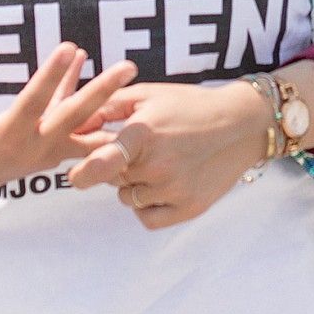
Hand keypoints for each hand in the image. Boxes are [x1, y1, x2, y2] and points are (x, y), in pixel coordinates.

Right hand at [0, 46, 134, 208]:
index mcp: (5, 140)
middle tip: (129, 67)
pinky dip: (76, 90)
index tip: (70, 49)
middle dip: (102, 92)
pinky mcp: (47, 147)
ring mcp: (44, 150)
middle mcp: (32, 147)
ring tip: (128, 69)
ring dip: (104, 97)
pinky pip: (68, 118)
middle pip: (73, 116)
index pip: (34, 105)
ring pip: (81, 122)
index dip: (51, 77)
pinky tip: (82, 59)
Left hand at [63, 81, 276, 230]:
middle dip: (116, 168)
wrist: (239, 124)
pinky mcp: (188, 208)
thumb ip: (107, 107)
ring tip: (158, 163)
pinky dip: (147, 206)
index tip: (74, 177)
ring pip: (128, 199)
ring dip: (133, 186)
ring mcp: (174, 189)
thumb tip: (73, 124)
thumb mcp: (148, 95)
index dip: (83, 173)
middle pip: (113, 179)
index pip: (102, 163)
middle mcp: (158, 165)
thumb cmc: (188, 106)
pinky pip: (147, 218)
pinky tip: (162, 186)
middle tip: (139, 152)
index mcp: (144, 133)